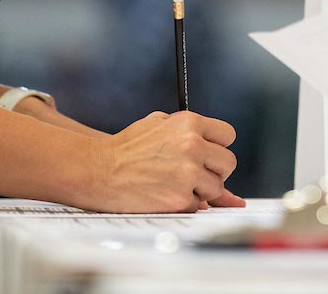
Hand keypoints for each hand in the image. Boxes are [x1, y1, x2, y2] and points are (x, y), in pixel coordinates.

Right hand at [97, 111, 241, 211]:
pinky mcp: (181, 199)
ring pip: (217, 187)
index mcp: (189, 123)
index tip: (206, 153)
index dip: (217, 146)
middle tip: (193, 172)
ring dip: (201, 189)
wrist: (99, 170)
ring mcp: (188, 173)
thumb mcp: (159, 128)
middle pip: (228, 163)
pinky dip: (185, 204)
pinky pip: (198, 205)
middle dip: (214, 170)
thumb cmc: (128, 148)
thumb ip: (194, 139)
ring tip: (174, 183)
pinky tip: (164, 194)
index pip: (227, 134)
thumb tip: (221, 163)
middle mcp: (193, 145)